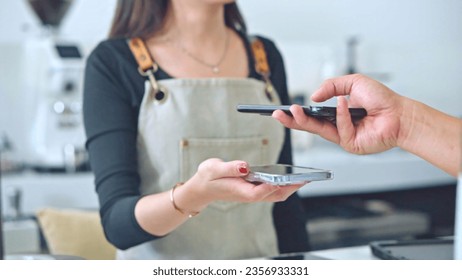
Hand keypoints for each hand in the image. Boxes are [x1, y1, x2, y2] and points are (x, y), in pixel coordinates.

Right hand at [184, 158, 303, 207]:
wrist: (202, 188)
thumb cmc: (208, 177)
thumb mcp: (214, 169)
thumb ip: (230, 167)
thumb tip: (245, 166)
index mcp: (241, 190)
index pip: (260, 191)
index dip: (273, 186)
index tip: (286, 179)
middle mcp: (249, 194)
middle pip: (274, 195)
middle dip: (289, 188)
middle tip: (305, 179)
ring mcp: (252, 193)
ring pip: (275, 194)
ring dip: (289, 187)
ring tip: (303, 178)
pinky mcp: (253, 190)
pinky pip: (272, 190)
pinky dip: (282, 184)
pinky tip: (289, 177)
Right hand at [273, 74, 405, 154]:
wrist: (399, 113)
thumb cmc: (381, 99)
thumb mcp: (353, 82)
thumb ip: (332, 86)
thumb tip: (314, 97)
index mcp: (336, 114)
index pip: (312, 115)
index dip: (297, 113)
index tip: (284, 110)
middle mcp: (337, 127)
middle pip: (309, 126)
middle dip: (292, 120)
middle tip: (278, 115)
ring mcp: (343, 137)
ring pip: (318, 130)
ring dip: (304, 121)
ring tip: (293, 112)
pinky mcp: (351, 144)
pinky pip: (340, 129)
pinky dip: (342, 115)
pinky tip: (344, 104)